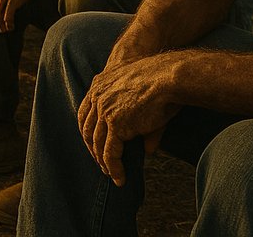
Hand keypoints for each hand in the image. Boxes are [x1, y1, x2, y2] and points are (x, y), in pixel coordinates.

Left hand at [77, 55, 179, 186]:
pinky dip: (113, 167)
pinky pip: (110, 152)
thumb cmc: (162, 83)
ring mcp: (104, 111)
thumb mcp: (145, 99)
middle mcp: (97, 98)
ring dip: (103, 162)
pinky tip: (119, 177)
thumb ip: (142, 124)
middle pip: (88, 130)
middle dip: (93, 149)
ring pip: (97, 144)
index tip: (94, 146)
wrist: (167, 75)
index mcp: (98, 86)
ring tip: (111, 174)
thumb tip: (148, 150)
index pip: (85, 115)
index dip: (89, 133)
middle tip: (101, 164)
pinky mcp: (116, 124)